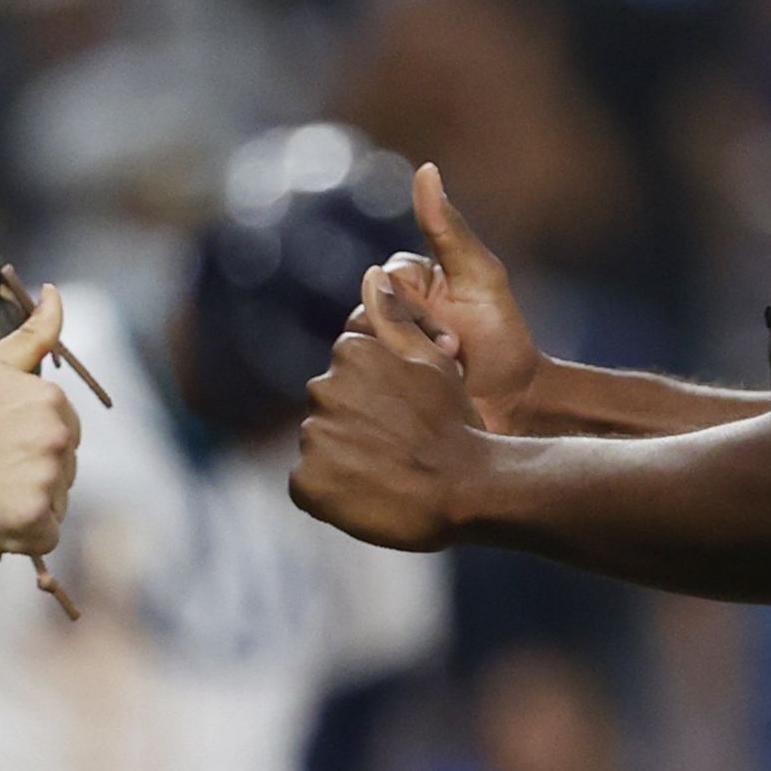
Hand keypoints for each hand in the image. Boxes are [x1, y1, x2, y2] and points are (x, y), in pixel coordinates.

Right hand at [0, 284, 80, 556]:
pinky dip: (22, 532)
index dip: (29, 438)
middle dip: (33, 468)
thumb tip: (55, 291)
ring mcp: (50, 485)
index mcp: (53, 402)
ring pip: (57, 498)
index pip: (64, 429)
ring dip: (29, 500)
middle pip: (65, 464)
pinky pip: (46, 533)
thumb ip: (32, 332)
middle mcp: (59, 440)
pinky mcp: (37, 525)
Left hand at [291, 292, 486, 551]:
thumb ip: (397, 319)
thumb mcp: (434, 363)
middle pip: (329, 408)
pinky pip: (309, 484)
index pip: (346, 375)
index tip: (404, 420)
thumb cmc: (456, 425)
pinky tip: (366, 495)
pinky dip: (330, 492)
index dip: (377, 400)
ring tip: (386, 475)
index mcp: (352, 352)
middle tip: (398, 450)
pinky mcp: (306, 480)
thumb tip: (371, 274)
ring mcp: (313, 435)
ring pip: (320, 445)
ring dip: (344, 458)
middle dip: (356, 426)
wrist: (465, 489)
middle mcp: (323, 388)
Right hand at [361, 163, 542, 433]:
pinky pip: (354, 387)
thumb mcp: (481, 278)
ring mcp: (377, 352)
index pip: (382, 285)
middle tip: (453, 362)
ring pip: (357, 355)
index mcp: (405, 282)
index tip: (455, 339)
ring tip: (443, 386)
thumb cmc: (502, 338)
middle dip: (410, 345)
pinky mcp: (373, 390)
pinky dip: (389, 399)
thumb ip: (448, 228)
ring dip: (401, 373)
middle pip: (365, 320)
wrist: (515, 405)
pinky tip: (420, 407)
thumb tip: (426, 168)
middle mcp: (383, 313)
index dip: (416, 314)